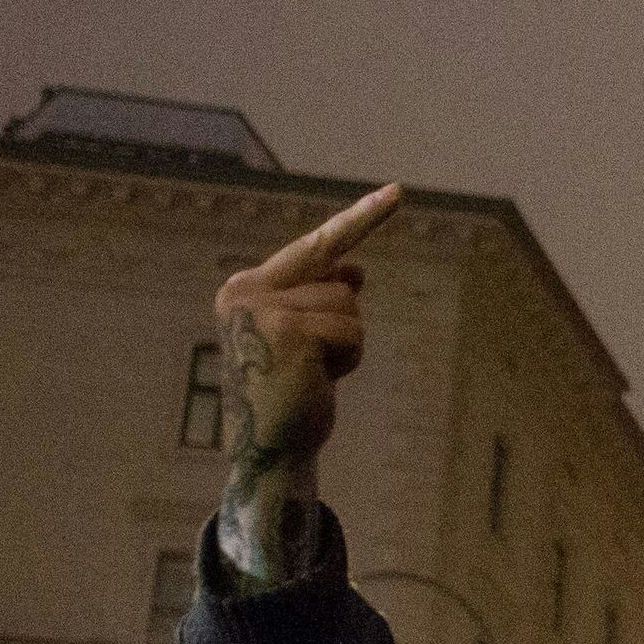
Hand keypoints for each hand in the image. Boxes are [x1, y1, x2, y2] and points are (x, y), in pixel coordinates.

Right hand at [214, 183, 402, 585]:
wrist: (270, 452)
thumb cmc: (291, 394)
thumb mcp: (309, 339)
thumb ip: (324, 300)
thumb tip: (355, 270)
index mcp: (244, 289)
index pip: (315, 247)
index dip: (361, 218)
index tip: (398, 191)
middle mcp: (245, 292)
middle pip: (340, 282)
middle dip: (344, 320)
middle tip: (316, 360)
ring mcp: (263, 309)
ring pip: (350, 306)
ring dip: (345, 345)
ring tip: (311, 373)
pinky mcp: (287, 330)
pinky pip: (351, 332)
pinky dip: (346, 360)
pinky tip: (314, 380)